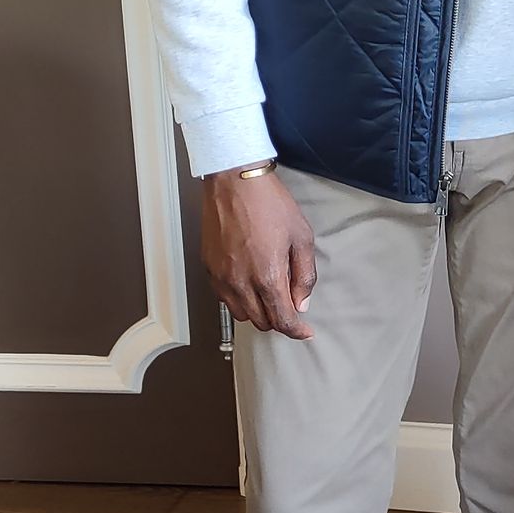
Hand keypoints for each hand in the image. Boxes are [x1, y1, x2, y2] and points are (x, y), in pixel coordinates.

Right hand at [201, 168, 316, 337]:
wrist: (235, 181)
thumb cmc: (269, 203)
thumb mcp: (302, 237)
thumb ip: (304, 275)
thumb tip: (302, 301)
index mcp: (266, 276)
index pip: (282, 320)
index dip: (297, 330)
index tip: (304, 331)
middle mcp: (240, 282)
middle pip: (261, 322)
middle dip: (279, 318)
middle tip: (289, 302)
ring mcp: (221, 277)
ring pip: (241, 314)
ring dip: (258, 311)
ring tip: (268, 291)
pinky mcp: (209, 268)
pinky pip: (224, 297)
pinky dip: (239, 298)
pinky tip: (249, 282)